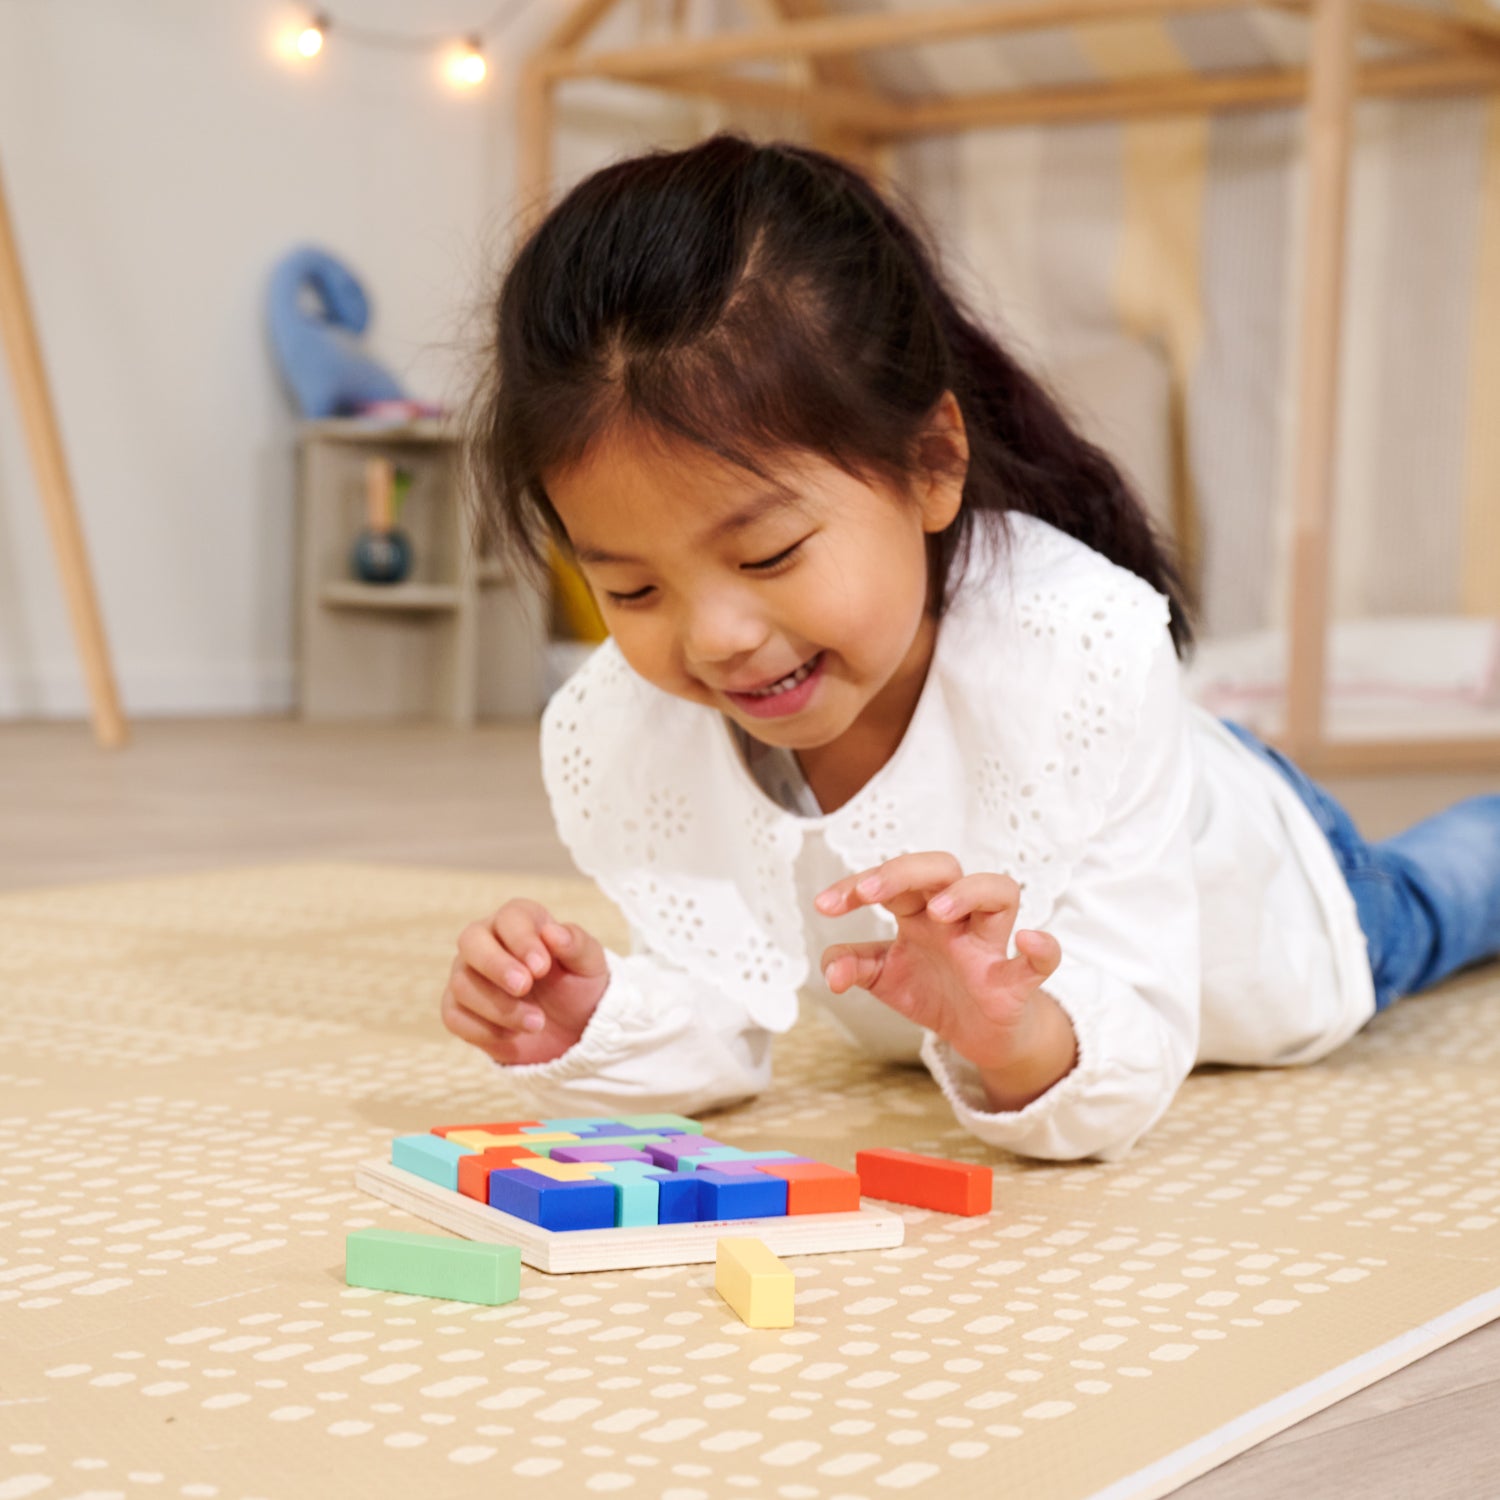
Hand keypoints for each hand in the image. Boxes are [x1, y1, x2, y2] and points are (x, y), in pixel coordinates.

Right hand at [441, 899, 608, 1065]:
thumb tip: (553, 932)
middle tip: (524, 987)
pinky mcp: (458, 1009)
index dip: (522, 940)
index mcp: (520, 921)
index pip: (510, 918)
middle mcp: (486, 941)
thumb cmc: (578, 987)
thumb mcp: (589, 966)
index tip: (542, 968)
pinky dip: (484, 1030)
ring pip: (463, 983)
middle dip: (496, 965)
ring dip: (500, 1007)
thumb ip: (576, 945)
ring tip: (537, 1022)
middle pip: (470, 940)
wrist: (570, 1031)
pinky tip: (513, 1035)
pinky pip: (454, 1016)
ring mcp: (468, 975)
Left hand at [815, 852, 1075, 1107]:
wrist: (976, 1036)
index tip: (824, 906)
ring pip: (998, 893)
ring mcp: (989, 945)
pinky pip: (1041, 959)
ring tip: (937, 913)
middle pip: (943, 868)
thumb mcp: (883, 977)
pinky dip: (1042, 948)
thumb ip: (853, 965)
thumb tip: (829, 971)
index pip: (891, 883)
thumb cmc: (932, 989)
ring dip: (968, 893)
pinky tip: (1028, 941)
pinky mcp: (1017, 980)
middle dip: (905, 872)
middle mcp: (956, 919)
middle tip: (870, 893)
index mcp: (919, 913)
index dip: (855, 888)